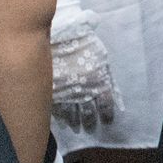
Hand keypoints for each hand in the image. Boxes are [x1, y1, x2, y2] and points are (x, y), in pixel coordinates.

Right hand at [50, 14, 117, 132]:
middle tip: (89, 129)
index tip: (107, 121)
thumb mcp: (100, 56)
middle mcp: (84, 90)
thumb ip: (105, 74)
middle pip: (88, 112)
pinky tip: (63, 121)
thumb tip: (111, 92)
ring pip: (72, 113)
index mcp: (99, 81)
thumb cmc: (82, 41)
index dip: (107, 114)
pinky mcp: (51, 91)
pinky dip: (61, 117)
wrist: (58, 33)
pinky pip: (57, 109)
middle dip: (90, 122)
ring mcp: (66, 92)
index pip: (106, 103)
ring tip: (77, 128)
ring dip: (75, 122)